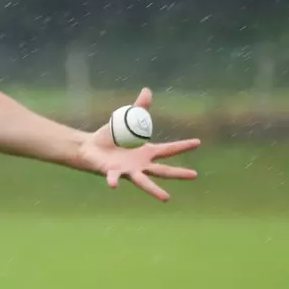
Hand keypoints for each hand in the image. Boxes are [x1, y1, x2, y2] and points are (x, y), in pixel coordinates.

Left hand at [77, 88, 200, 201]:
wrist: (90, 147)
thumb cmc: (110, 137)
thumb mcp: (126, 120)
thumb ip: (138, 108)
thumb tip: (147, 90)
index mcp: (146, 152)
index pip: (168, 149)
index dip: (182, 145)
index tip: (198, 142)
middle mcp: (140, 165)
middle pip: (163, 170)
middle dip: (178, 173)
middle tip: (195, 175)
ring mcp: (127, 171)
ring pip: (144, 182)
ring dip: (154, 190)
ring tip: (167, 198)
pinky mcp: (112, 173)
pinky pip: (114, 178)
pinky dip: (113, 181)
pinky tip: (114, 185)